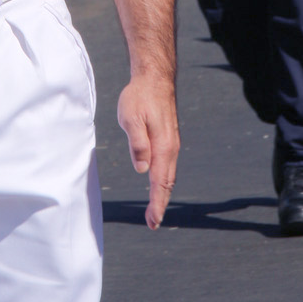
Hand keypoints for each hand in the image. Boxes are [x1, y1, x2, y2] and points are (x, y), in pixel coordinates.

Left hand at [117, 75, 179, 228]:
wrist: (154, 78)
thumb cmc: (140, 97)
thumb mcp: (131, 118)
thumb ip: (138, 144)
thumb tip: (142, 170)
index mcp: (163, 147)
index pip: (160, 182)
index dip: (156, 204)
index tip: (153, 221)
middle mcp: (170, 148)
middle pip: (167, 183)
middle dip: (160, 204)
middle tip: (153, 223)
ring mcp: (171, 144)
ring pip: (168, 175)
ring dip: (161, 194)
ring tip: (154, 210)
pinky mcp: (168, 139)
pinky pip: (167, 165)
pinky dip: (163, 180)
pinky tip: (157, 184)